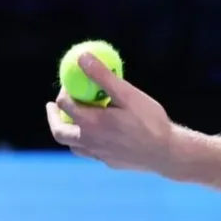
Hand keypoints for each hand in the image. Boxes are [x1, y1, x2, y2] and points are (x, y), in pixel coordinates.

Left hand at [46, 52, 174, 172]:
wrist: (168, 153)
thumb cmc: (150, 121)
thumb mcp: (127, 94)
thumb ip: (102, 76)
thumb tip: (82, 57)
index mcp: (91, 124)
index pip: (65, 105)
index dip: (64, 91)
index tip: (71, 83)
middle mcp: (90, 142)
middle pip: (59, 132)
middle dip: (53, 117)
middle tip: (52, 106)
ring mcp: (99, 155)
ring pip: (73, 145)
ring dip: (68, 131)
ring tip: (72, 119)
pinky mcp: (109, 162)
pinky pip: (89, 152)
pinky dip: (85, 141)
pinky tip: (96, 133)